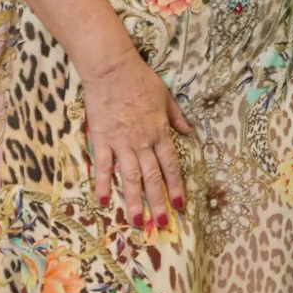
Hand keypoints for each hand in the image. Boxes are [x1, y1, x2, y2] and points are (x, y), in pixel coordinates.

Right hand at [82, 46, 192, 226]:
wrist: (112, 69)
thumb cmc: (140, 80)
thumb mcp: (166, 98)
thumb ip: (177, 118)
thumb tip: (191, 131)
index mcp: (160, 132)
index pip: (171, 165)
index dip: (176, 186)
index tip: (181, 204)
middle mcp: (143, 142)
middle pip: (153, 177)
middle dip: (159, 202)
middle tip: (163, 222)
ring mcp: (121, 143)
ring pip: (130, 177)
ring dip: (135, 201)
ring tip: (137, 221)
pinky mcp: (102, 140)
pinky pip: (104, 166)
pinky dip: (104, 184)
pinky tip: (104, 201)